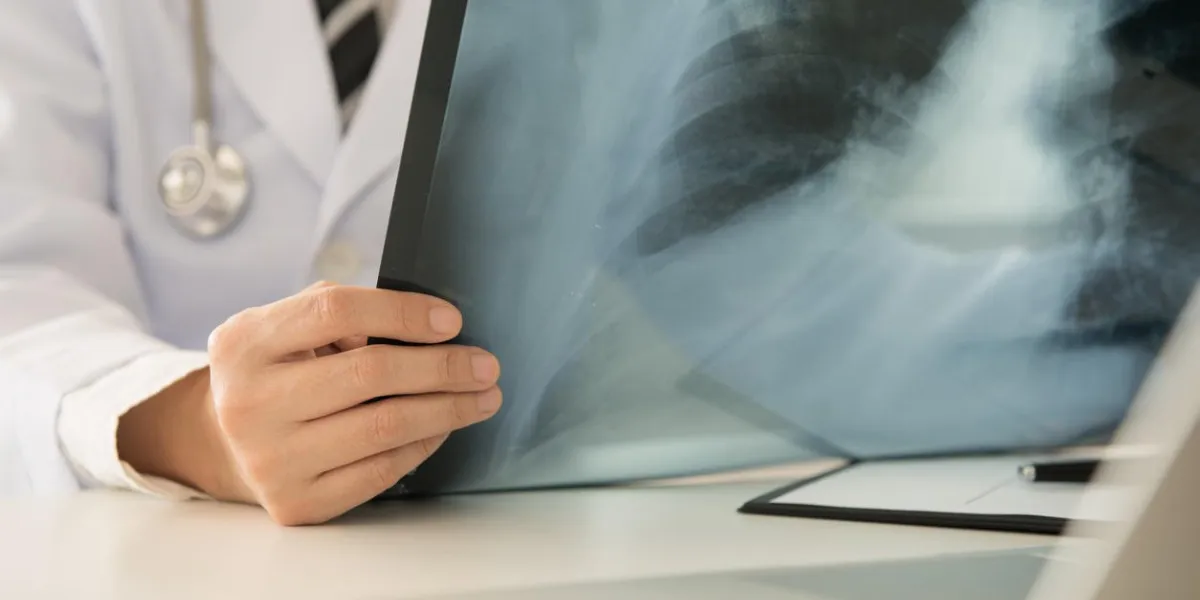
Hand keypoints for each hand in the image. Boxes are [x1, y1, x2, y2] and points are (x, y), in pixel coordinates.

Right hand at [117, 282, 500, 524]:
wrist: (220, 441)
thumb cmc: (274, 370)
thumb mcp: (281, 325)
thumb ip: (336, 312)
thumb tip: (422, 328)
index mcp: (245, 344)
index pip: (335, 313)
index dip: (403, 313)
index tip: (452, 321)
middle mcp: (249, 403)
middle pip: (368, 374)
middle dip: (442, 367)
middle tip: (486, 365)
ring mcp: (271, 458)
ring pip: (383, 428)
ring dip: (448, 409)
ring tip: (483, 396)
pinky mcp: (297, 502)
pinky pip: (380, 471)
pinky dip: (423, 445)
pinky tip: (444, 426)